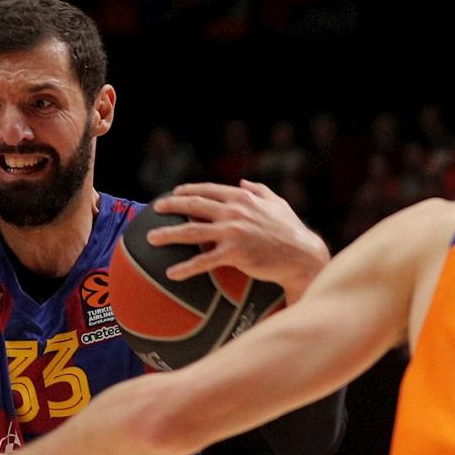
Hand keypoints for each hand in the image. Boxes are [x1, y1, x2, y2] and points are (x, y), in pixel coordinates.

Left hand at [149, 180, 330, 300]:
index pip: (209, 190)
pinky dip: (185, 268)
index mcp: (243, 197)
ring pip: (192, 232)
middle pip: (194, 205)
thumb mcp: (277, 203)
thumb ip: (259, 190)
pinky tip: (171, 272)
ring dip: (168, 234)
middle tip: (155, 208)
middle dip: (171, 205)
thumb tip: (244, 182)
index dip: (189, 190)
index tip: (175, 193)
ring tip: (152, 238)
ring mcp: (233, 232)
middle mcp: (235, 211)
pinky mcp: (234, 253)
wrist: (302, 255)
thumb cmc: (290, 230)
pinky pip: (203, 261)